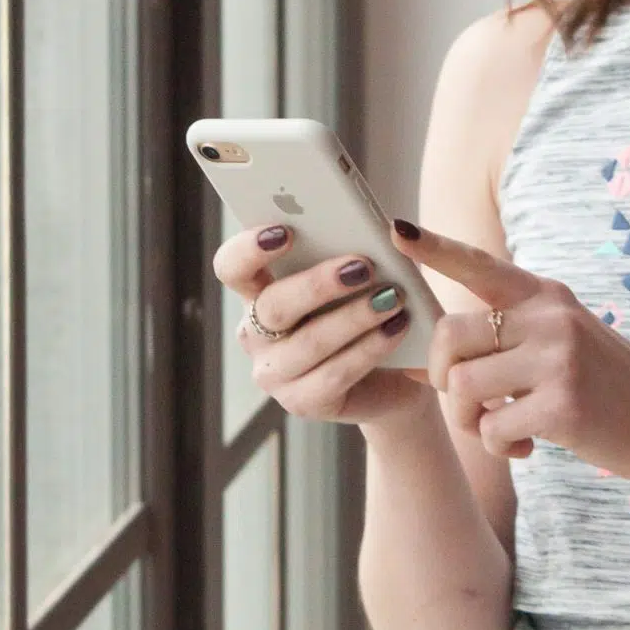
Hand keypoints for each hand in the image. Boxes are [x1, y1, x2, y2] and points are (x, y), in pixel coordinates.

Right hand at [214, 225, 426, 423]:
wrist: (395, 374)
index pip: (232, 268)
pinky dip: (370, 348)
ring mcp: (275, 374)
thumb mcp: (356, 278)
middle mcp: (256, 335)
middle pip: (273, 306)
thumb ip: (350, 251)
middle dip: (318, 284)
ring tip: (392, 297)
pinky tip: (396, 328)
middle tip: (363, 265)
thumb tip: (377, 226)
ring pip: (309, 342)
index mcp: (258, 294)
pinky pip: (335, 374)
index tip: (286, 231)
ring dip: (354, 316)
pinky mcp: (302, 403)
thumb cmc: (367, 310)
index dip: (250, 249)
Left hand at [393, 220, 629, 483]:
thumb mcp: (564, 340)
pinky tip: (525, 447)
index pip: (479, 264)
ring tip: (498, 428)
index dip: (433, 248)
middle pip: (450, 334)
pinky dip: (497, 446)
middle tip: (467, 401)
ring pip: (462, 385)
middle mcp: (550, 317)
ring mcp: (558, 359)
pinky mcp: (562, 404)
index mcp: (546, 295)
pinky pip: (490, 427)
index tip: (396, 230)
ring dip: (467, 419)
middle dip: (442, 376)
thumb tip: (429, 359)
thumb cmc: (607, 387)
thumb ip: (509, 336)